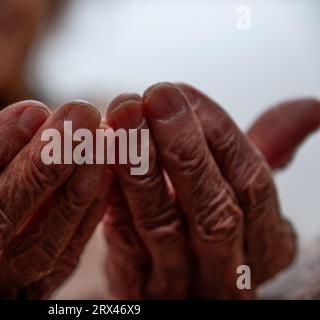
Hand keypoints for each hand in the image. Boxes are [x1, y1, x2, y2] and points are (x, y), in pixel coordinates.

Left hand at [104, 82, 318, 298]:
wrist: (179, 286)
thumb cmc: (212, 226)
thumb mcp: (244, 197)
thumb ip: (266, 151)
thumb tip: (311, 106)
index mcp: (267, 243)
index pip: (252, 182)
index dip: (217, 132)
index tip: (180, 90)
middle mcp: (229, 270)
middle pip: (213, 209)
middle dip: (183, 147)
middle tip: (154, 97)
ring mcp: (181, 283)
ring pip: (162, 225)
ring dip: (140, 168)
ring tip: (121, 120)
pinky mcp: (137, 289)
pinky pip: (122, 244)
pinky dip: (111, 199)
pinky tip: (99, 160)